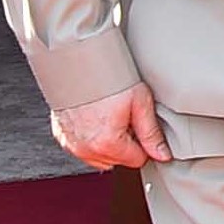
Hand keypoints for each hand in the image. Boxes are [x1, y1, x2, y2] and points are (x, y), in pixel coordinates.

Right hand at [51, 82, 171, 170]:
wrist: (78, 62)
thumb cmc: (109, 78)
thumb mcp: (140, 103)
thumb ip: (151, 133)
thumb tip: (162, 154)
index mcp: (107, 143)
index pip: (136, 160)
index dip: (144, 144)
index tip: (141, 126)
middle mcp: (85, 149)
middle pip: (118, 160)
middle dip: (127, 144)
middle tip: (126, 118)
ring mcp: (71, 144)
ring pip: (99, 158)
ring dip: (109, 144)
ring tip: (112, 117)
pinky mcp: (61, 136)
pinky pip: (83, 149)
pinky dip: (92, 139)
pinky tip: (97, 119)